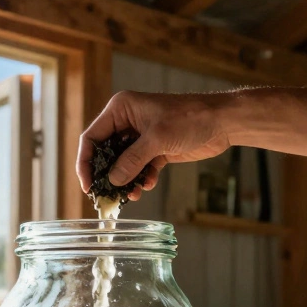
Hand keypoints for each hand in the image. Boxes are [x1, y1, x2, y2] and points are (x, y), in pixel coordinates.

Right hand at [77, 91, 231, 199]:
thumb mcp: (156, 139)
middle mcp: (127, 122)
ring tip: (131, 195)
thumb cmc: (189, 118)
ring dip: (125, 181)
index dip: (85, 163)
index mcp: (120, 110)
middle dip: (107, 175)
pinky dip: (142, 178)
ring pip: (123, 164)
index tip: (88, 186)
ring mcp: (141, 137)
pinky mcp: (155, 149)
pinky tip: (147, 185)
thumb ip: (132, 160)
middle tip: (107, 196)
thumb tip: (113, 180)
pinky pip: (140, 168)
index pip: (92, 138)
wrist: (221, 122)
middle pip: (105, 153)